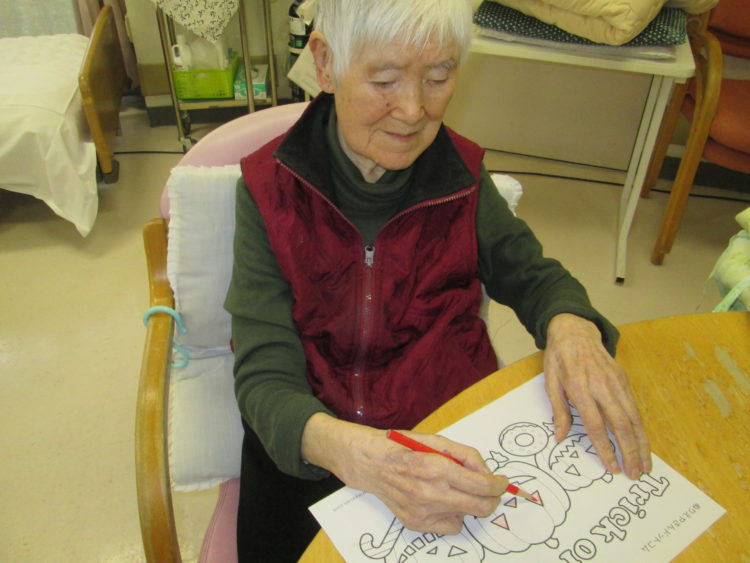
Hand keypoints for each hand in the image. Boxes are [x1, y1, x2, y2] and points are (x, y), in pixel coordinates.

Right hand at [301, 414, 508, 533]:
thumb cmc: (405, 447)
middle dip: (492, 499)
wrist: (371, 463)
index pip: (481, 485)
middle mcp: (429, 492)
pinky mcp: (415, 524)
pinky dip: (453, 515)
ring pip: (466, 517)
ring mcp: (422, 511)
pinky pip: (450, 526)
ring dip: (469, 504)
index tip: (502, 482)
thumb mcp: (437, 441)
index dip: (499, 485)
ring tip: (455, 489)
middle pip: (479, 507)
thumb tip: (487, 473)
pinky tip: (441, 500)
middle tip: (492, 491)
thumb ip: (466, 456)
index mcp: (436, 467)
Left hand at [543, 314, 651, 478]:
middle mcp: (601, 386)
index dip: (605, 448)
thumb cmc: (559, 359)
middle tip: (635, 474)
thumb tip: (560, 437)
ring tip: (646, 465)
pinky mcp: (624, 379)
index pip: (595, 424)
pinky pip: (635, 407)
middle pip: (620, 423)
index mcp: (579, 387)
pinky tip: (643, 442)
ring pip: (634, 417)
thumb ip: (558, 411)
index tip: (612, 467)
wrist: (575, 331)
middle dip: (630, 451)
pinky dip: (641, 427)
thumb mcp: (550, 382)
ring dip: (641, 443)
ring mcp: (616, 382)